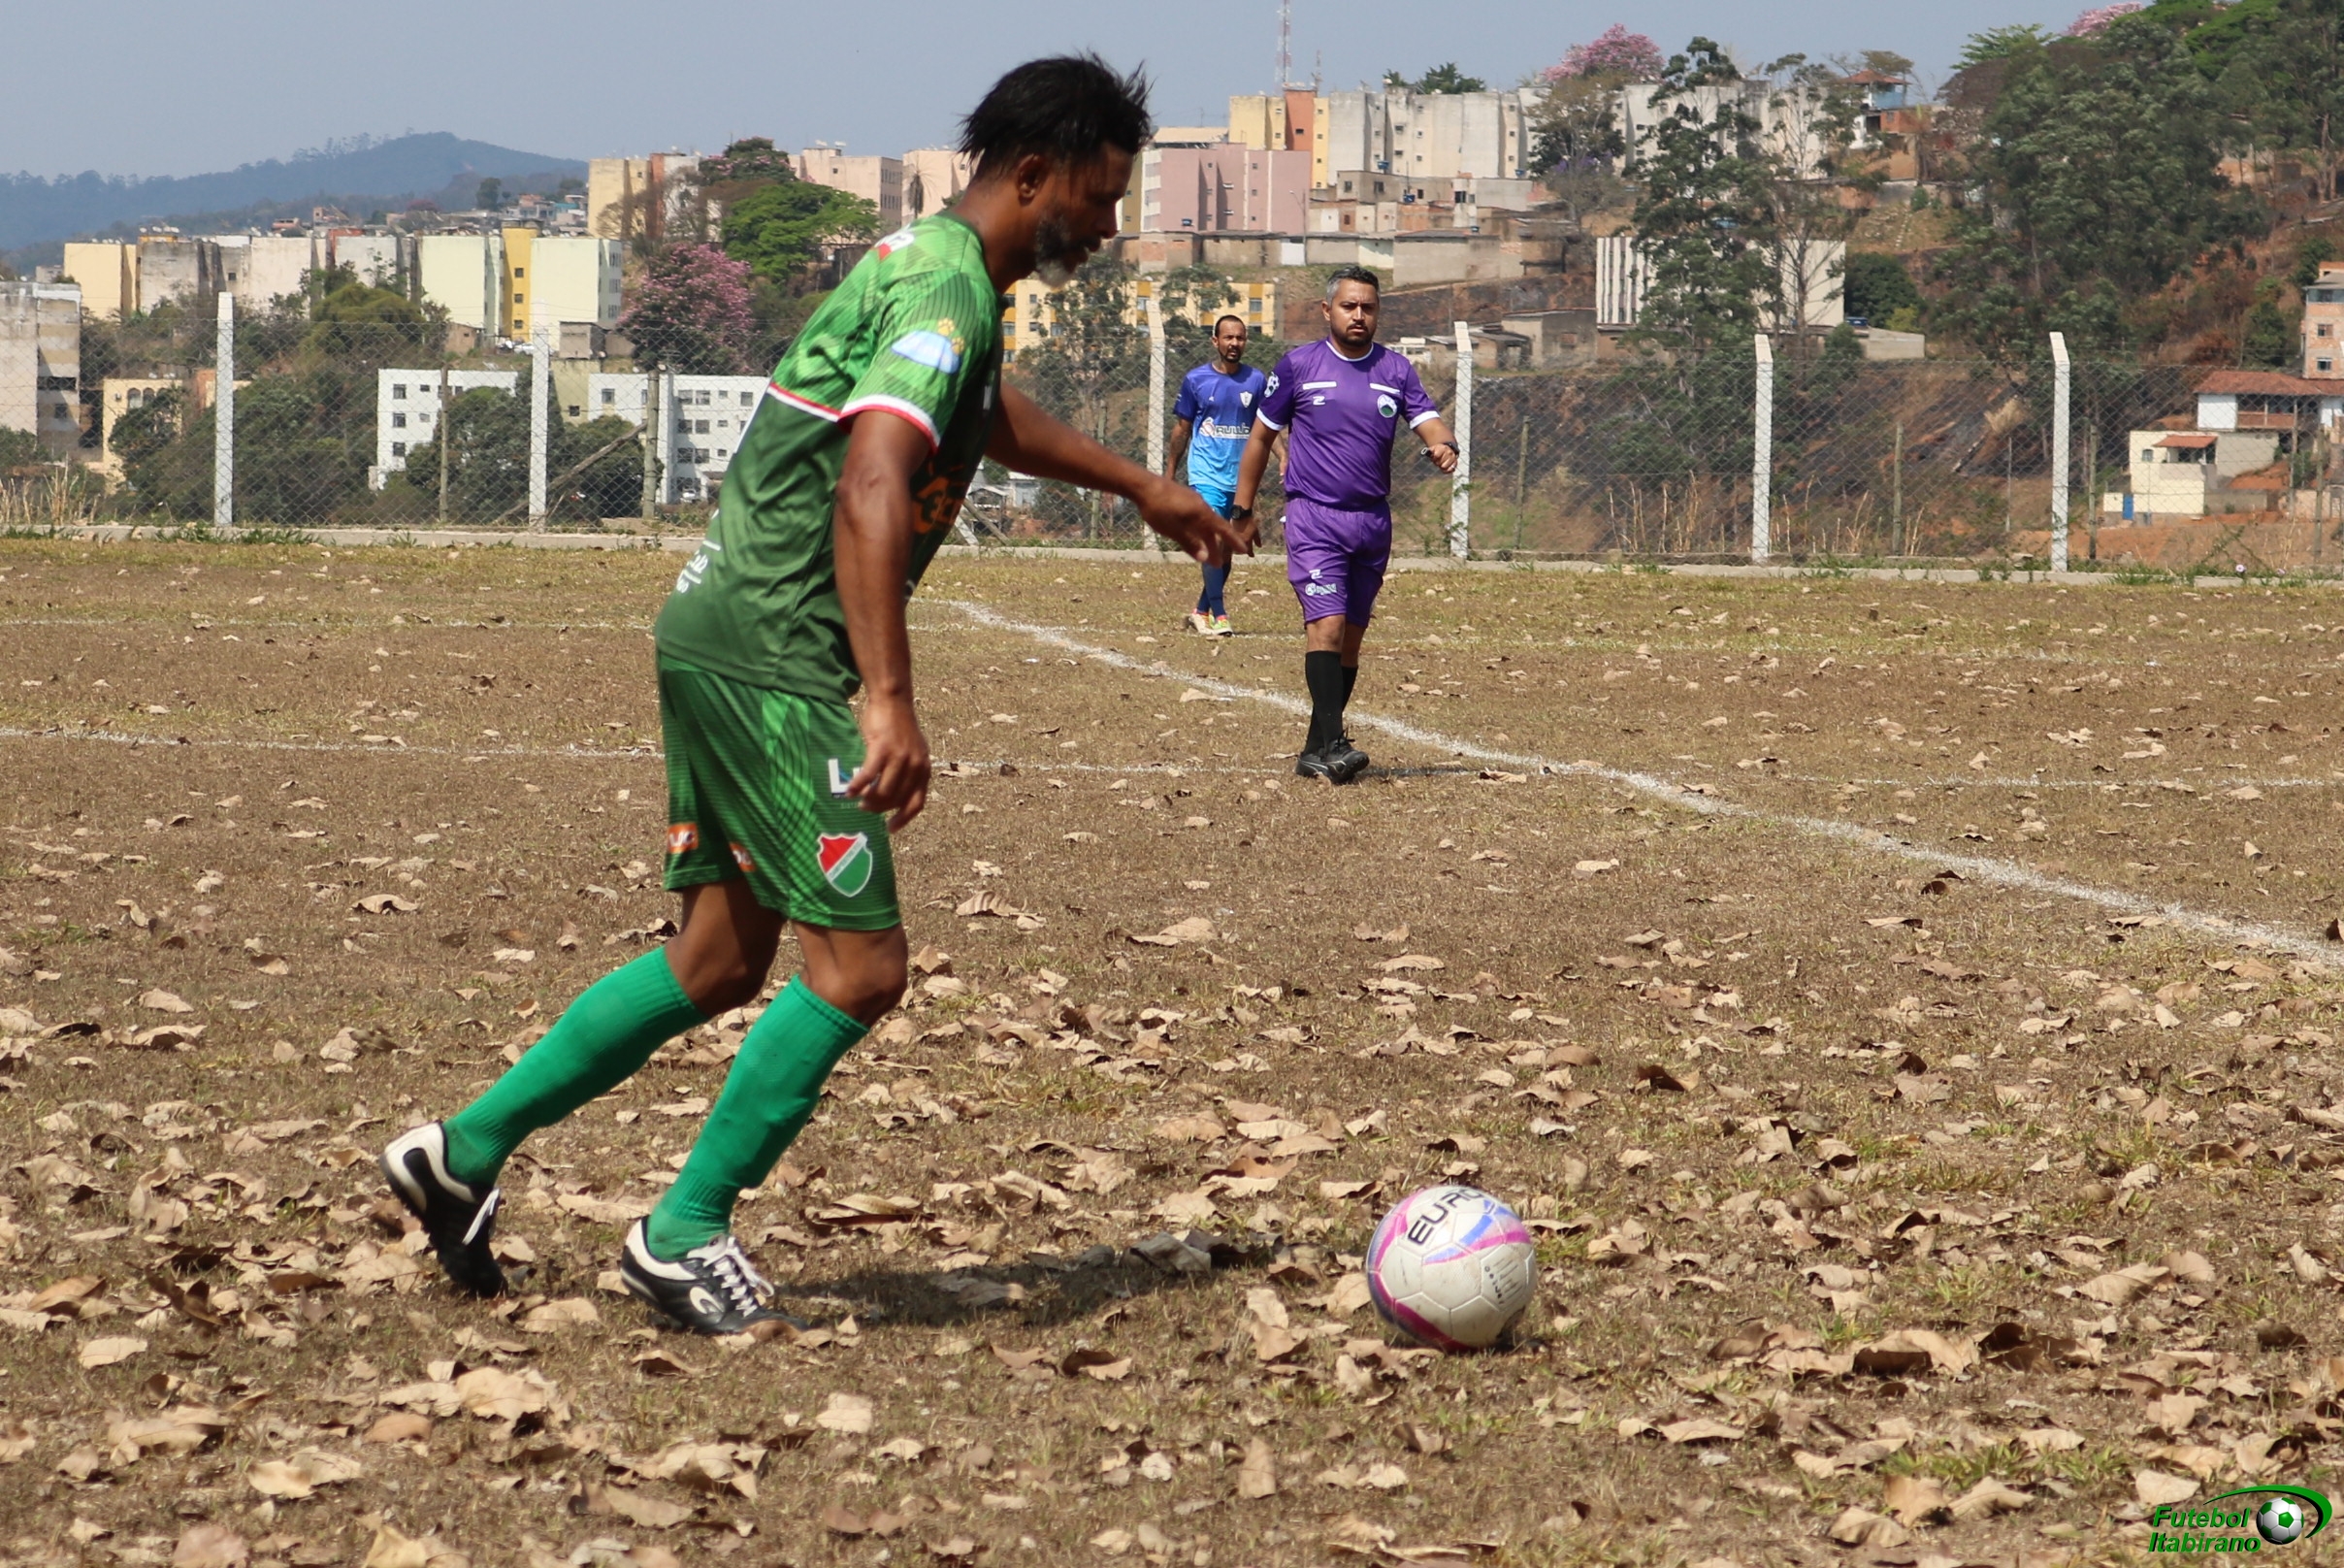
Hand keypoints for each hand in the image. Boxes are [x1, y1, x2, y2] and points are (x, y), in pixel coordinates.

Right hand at [846, 694, 929, 832]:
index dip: (903, 818)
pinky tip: (849, 791)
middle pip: (896, 800)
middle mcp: (915, 766)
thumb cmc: (899, 728)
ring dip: (869, 800)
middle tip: (866, 808)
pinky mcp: (882, 749)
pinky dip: (858, 786)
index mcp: (923, 769)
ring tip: (859, 800)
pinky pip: (868, 775)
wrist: (893, 701)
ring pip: (882, 791)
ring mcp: (899, 758)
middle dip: (879, 809)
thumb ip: (907, 772)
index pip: (916, 802)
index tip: (890, 828)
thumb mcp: (912, 752)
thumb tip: (892, 795)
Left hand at [1138, 476, 1246, 565]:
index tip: (1243, 551)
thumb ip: (1189, 544)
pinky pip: (1197, 516)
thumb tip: (1204, 559)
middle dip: (1215, 547)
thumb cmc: (1158, 509)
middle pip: (1213, 529)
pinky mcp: (1183, 498)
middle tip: (1218, 563)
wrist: (1143, 485)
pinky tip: (1193, 533)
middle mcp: (1201, 506)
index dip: (1233, 541)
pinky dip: (1198, 528)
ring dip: (1205, 538)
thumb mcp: (1173, 530)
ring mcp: (1192, 500)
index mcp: (1202, 514)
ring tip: (1204, 551)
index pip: (1223, 530)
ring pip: (1204, 523)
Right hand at [1231, 505, 1261, 552]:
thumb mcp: (1256, 531)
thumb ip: (1257, 540)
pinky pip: (1231, 543)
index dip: (1251, 554)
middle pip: (1241, 551)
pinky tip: (1235, 543)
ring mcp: (1233, 539)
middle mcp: (1239, 542)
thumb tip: (1260, 547)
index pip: (1249, 551)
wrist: (1240, 515)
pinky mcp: (1228, 536)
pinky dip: (1234, 544)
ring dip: (1238, 549)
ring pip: (1235, 548)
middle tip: (1247, 552)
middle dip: (1244, 551)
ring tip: (1241, 548)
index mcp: (1246, 541)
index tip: (1253, 556)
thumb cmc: (1249, 522)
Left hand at [1426, 441, 1460, 474]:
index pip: (1436, 455)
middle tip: (1438, 460)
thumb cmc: (1438, 451)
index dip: (1433, 458)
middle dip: (1437, 462)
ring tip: (1441, 463)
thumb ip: (1429, 451)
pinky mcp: (1455, 463)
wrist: (1447, 449)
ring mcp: (1453, 458)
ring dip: (1441, 466)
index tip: (1434, 457)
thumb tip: (1425, 452)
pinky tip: (1444, 468)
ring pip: (1444, 467)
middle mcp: (1449, 452)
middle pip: (1439, 462)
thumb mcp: (1433, 448)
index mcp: (1443, 448)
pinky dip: (1446, 470)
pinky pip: (1450, 470)